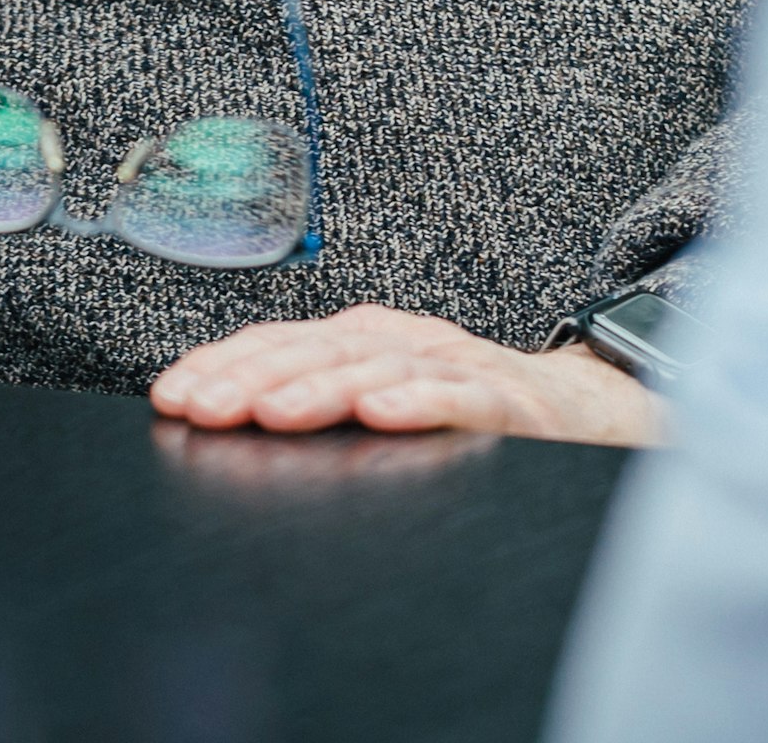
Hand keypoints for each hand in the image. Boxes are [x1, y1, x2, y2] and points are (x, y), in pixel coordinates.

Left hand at [149, 305, 665, 444]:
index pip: (287, 342)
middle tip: (201, 407)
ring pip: (382, 367)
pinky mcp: (514, 404)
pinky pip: (461, 398)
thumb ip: (324, 405)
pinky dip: (420, 400)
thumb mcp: (390, 398)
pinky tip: (380, 412)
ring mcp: (462, 369)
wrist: (595, 413)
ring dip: (320, 387)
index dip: (227, 362)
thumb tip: (228, 425)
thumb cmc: (474, 414)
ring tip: (270, 412)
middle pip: (322, 350)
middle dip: (254, 377)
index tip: (172, 393)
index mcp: (374, 342)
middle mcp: (411, 344)